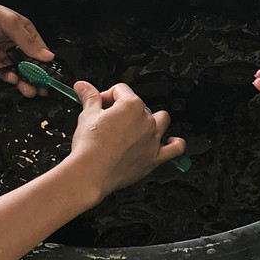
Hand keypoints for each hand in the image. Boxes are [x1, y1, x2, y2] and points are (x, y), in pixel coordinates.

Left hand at [0, 0, 53, 96]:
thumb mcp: (8, 22)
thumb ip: (28, 41)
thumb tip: (46, 55)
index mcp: (21, 29)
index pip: (38, 47)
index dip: (45, 60)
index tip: (51, 72)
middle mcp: (11, 42)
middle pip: (29, 62)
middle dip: (37, 74)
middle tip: (44, 86)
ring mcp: (0, 53)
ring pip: (17, 70)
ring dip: (25, 80)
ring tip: (31, 89)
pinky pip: (2, 73)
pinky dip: (9, 78)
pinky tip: (14, 80)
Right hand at [67, 81, 185, 194]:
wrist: (91, 172)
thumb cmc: (90, 146)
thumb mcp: (87, 115)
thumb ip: (89, 97)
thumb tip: (83, 86)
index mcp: (131, 106)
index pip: (121, 91)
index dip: (107, 96)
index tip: (99, 104)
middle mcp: (146, 120)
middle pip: (139, 106)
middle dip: (124, 111)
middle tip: (109, 121)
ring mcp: (152, 139)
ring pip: (161, 121)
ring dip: (152, 121)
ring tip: (136, 127)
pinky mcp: (155, 157)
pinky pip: (176, 148)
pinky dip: (175, 143)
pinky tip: (170, 141)